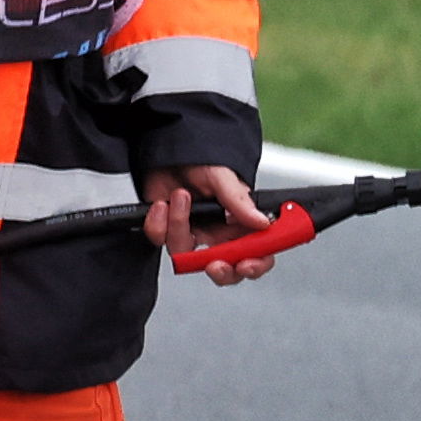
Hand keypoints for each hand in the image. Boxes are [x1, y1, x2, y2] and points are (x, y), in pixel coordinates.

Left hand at [144, 162, 272, 273]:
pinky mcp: (168, 231)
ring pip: (187, 255)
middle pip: (227, 268)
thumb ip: (241, 202)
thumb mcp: (223, 176)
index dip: (256, 264)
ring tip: (181, 197)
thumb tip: (262, 222)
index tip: (246, 264)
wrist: (166, 151)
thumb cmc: (200, 159)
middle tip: (214, 262)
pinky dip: (158, 223)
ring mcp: (193, 233)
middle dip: (221, 270)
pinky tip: (163, 204)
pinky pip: (161, 241)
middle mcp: (219, 233)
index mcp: (241, 222)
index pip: (258, 252)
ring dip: (180, 226)